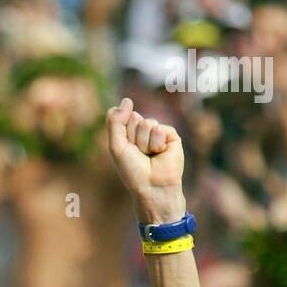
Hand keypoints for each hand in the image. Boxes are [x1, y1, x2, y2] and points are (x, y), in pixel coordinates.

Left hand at [106, 96, 185, 222]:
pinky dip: (156, 143)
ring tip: (149, 156)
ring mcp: (157, 133)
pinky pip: (159, 128)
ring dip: (145, 143)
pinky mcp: (171, 136)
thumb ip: (115, 122)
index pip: (123, 117)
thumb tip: (127, 100)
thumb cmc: (133, 171)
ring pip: (147, 123)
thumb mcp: (116, 146)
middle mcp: (143, 132)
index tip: (127, 150)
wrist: (152, 186)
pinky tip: (160, 153)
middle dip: (134, 137)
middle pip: (134, 118)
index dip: (123, 134)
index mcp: (128, 134)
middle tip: (138, 154)